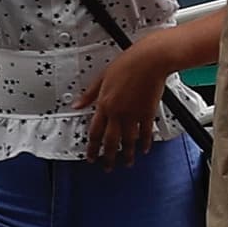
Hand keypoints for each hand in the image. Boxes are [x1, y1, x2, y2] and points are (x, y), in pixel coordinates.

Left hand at [82, 43, 167, 168]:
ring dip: (126, 154)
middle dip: (108, 157)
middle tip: (107, 166)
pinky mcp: (148, 113)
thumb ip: (89, 94)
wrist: (150, 60)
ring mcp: (134, 115)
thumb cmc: (128, 63)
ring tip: (126, 163)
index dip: (92, 147)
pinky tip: (144, 149)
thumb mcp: (102, 77)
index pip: (95, 132)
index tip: (91, 157)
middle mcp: (118, 113)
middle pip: (111, 141)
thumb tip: (77, 104)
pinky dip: (145, 143)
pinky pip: (145, 133)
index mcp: (104, 104)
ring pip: (128, 141)